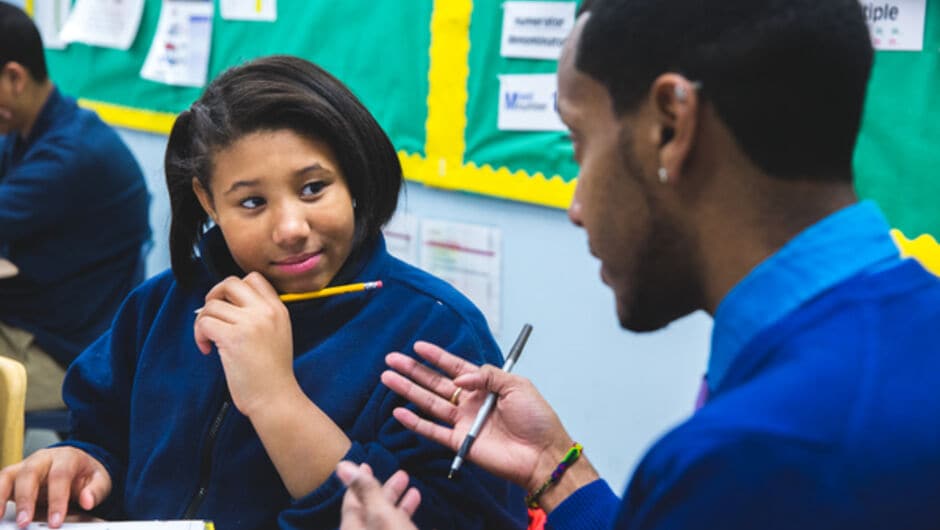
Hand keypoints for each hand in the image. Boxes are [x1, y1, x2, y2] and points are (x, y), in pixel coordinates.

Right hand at [0, 447, 110, 528]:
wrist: (77, 464)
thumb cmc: (86, 474)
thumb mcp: (100, 480)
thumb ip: (95, 491)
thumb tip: (88, 501)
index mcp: (67, 457)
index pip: (59, 476)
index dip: (57, 499)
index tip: (55, 521)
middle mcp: (44, 458)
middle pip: (30, 473)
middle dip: (26, 499)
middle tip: (25, 523)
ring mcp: (26, 465)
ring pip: (9, 475)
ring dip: (2, 496)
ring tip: (0, 517)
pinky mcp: (14, 475)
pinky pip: (1, 482)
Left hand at [193, 272, 296, 416]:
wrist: (275, 398)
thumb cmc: (272, 373)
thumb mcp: (278, 334)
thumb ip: (259, 315)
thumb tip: (224, 304)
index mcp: (278, 309)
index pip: (253, 279)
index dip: (234, 290)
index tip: (229, 308)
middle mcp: (265, 311)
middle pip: (230, 283)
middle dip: (214, 296)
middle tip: (212, 316)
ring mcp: (250, 323)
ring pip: (211, 305)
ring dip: (203, 322)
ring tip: (210, 341)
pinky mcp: (233, 338)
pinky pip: (204, 322)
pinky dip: (199, 335)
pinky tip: (208, 350)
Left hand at [338, 461, 419, 529]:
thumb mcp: (382, 515)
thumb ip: (366, 490)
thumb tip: (342, 466)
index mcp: (353, 528)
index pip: (352, 500)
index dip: (360, 480)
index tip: (367, 465)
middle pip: (371, 510)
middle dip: (388, 491)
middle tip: (402, 475)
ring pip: (386, 522)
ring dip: (400, 506)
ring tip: (415, 492)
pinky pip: (397, 529)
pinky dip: (406, 520)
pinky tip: (421, 519)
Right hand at [382, 341, 589, 495]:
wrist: (542, 453)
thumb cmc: (536, 418)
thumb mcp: (517, 385)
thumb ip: (487, 375)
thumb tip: (458, 379)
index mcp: (485, 385)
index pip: (454, 367)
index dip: (436, 357)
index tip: (417, 346)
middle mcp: (470, 402)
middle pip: (435, 383)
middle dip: (413, 370)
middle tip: (392, 359)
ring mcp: (463, 422)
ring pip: (429, 403)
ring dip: (407, 390)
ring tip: (387, 377)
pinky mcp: (460, 442)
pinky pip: (432, 430)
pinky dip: (415, 422)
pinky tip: (399, 411)